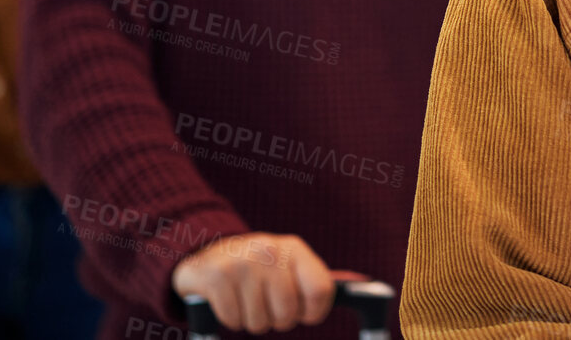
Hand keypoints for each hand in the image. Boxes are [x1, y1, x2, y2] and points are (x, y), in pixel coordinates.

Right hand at [171, 232, 360, 333]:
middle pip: (288, 313)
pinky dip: (231, 320)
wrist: (205, 253)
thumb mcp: (288, 265)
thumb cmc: (257, 268)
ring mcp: (243, 262)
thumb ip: (318, 278)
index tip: (303, 314)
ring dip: (252, 321)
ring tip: (246, 300)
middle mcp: (270, 250)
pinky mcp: (217, 276)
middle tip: (266, 306)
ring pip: (259, 322)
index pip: (321, 291)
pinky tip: (228, 301)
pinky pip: (233, 320)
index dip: (313, 313)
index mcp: (294, 249)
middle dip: (277, 320)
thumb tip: (364, 285)